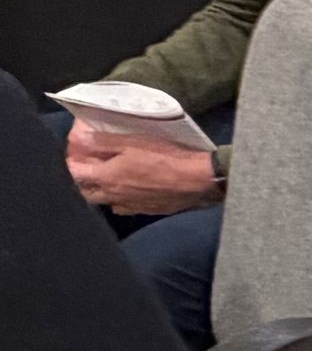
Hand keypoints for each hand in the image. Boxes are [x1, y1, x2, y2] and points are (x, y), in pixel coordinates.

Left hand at [63, 123, 219, 215]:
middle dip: (82, 182)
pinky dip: (122, 200)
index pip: (76, 175)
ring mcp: (131, 206)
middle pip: (87, 193)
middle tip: (87, 170)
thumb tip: (82, 139)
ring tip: (109, 181)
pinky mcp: (148, 211)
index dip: (72, 164)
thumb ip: (105, 142)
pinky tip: (131, 192)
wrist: (199, 180)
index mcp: (108, 177)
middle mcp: (115, 196)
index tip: (75, 156)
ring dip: (103, 193)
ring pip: (107, 203)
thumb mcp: (135, 142)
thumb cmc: (166, 156)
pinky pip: (126, 207)